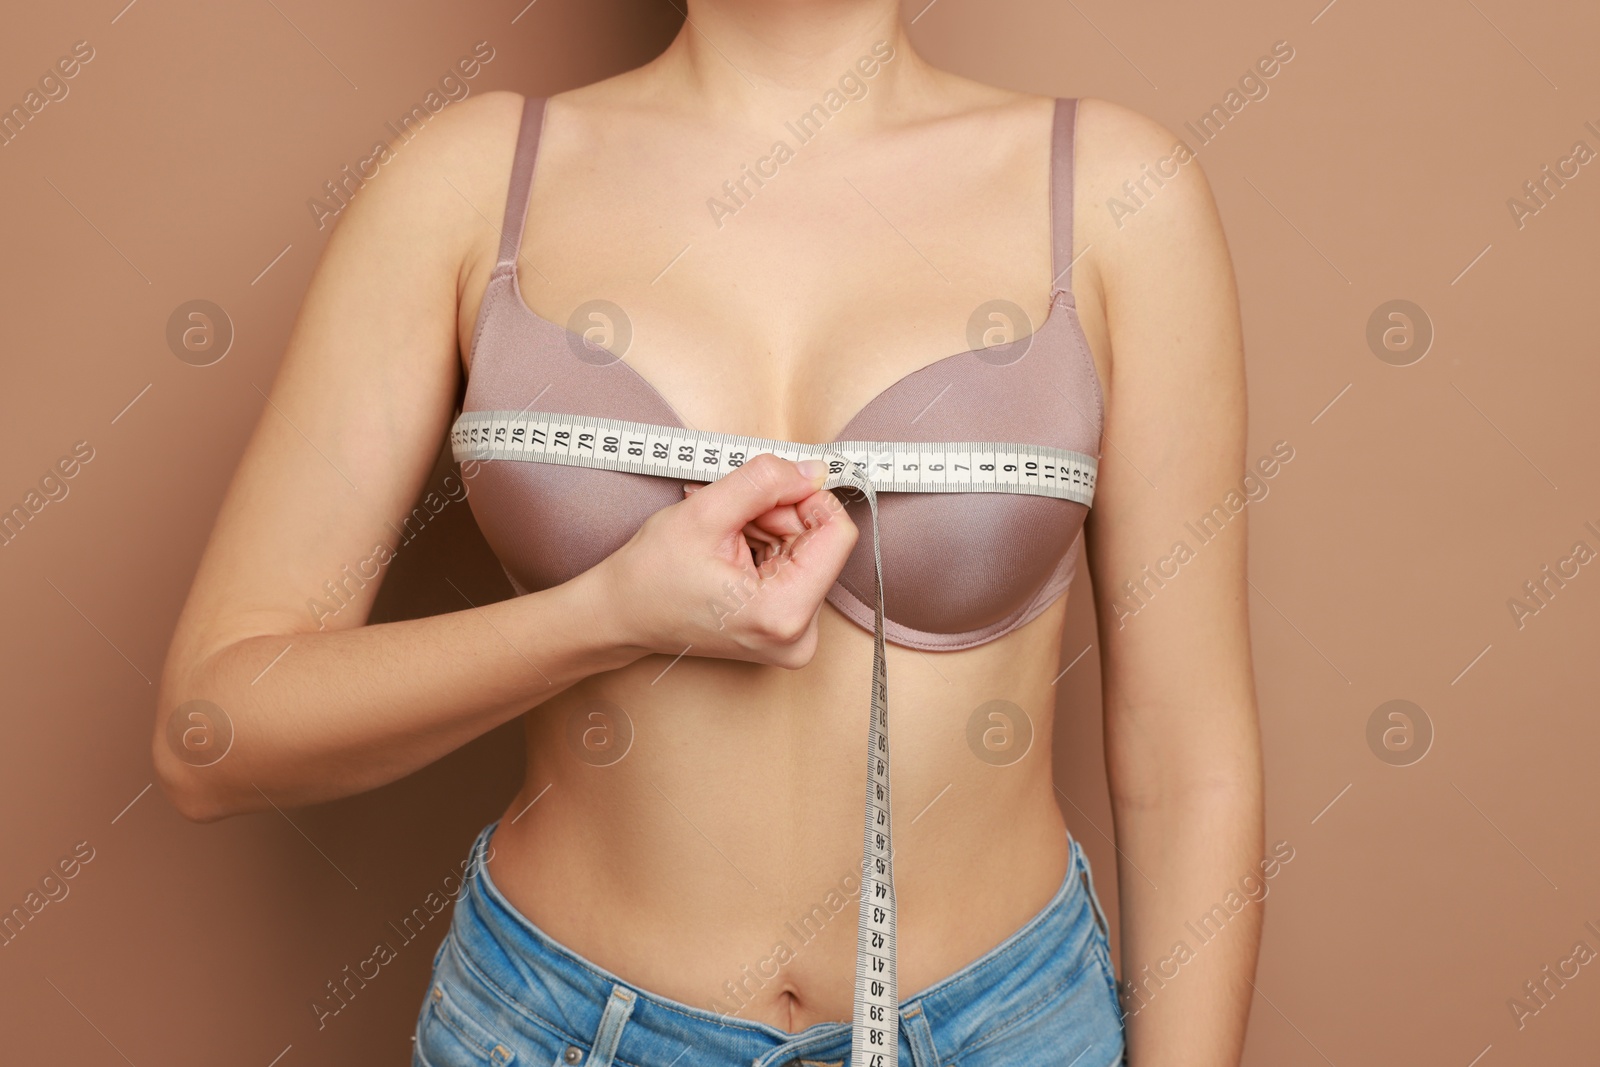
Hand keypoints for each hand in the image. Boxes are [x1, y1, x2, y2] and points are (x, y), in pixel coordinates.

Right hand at [590, 453, 857, 668]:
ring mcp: (795, 637)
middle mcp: (800, 635)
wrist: (621, 615)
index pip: (838, 533)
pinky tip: (730, 553)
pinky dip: (766, 548)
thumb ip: (765, 482)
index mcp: (784, 612)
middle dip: (778, 516)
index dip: (805, 498)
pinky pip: (797, 568)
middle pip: (821, 542)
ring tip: (724, 538)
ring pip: (808, 550)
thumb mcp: (706, 512)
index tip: (765, 492)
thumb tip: (814, 469)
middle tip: (731, 520)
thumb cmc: (651, 575)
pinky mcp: (786, 631)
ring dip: (769, 529)